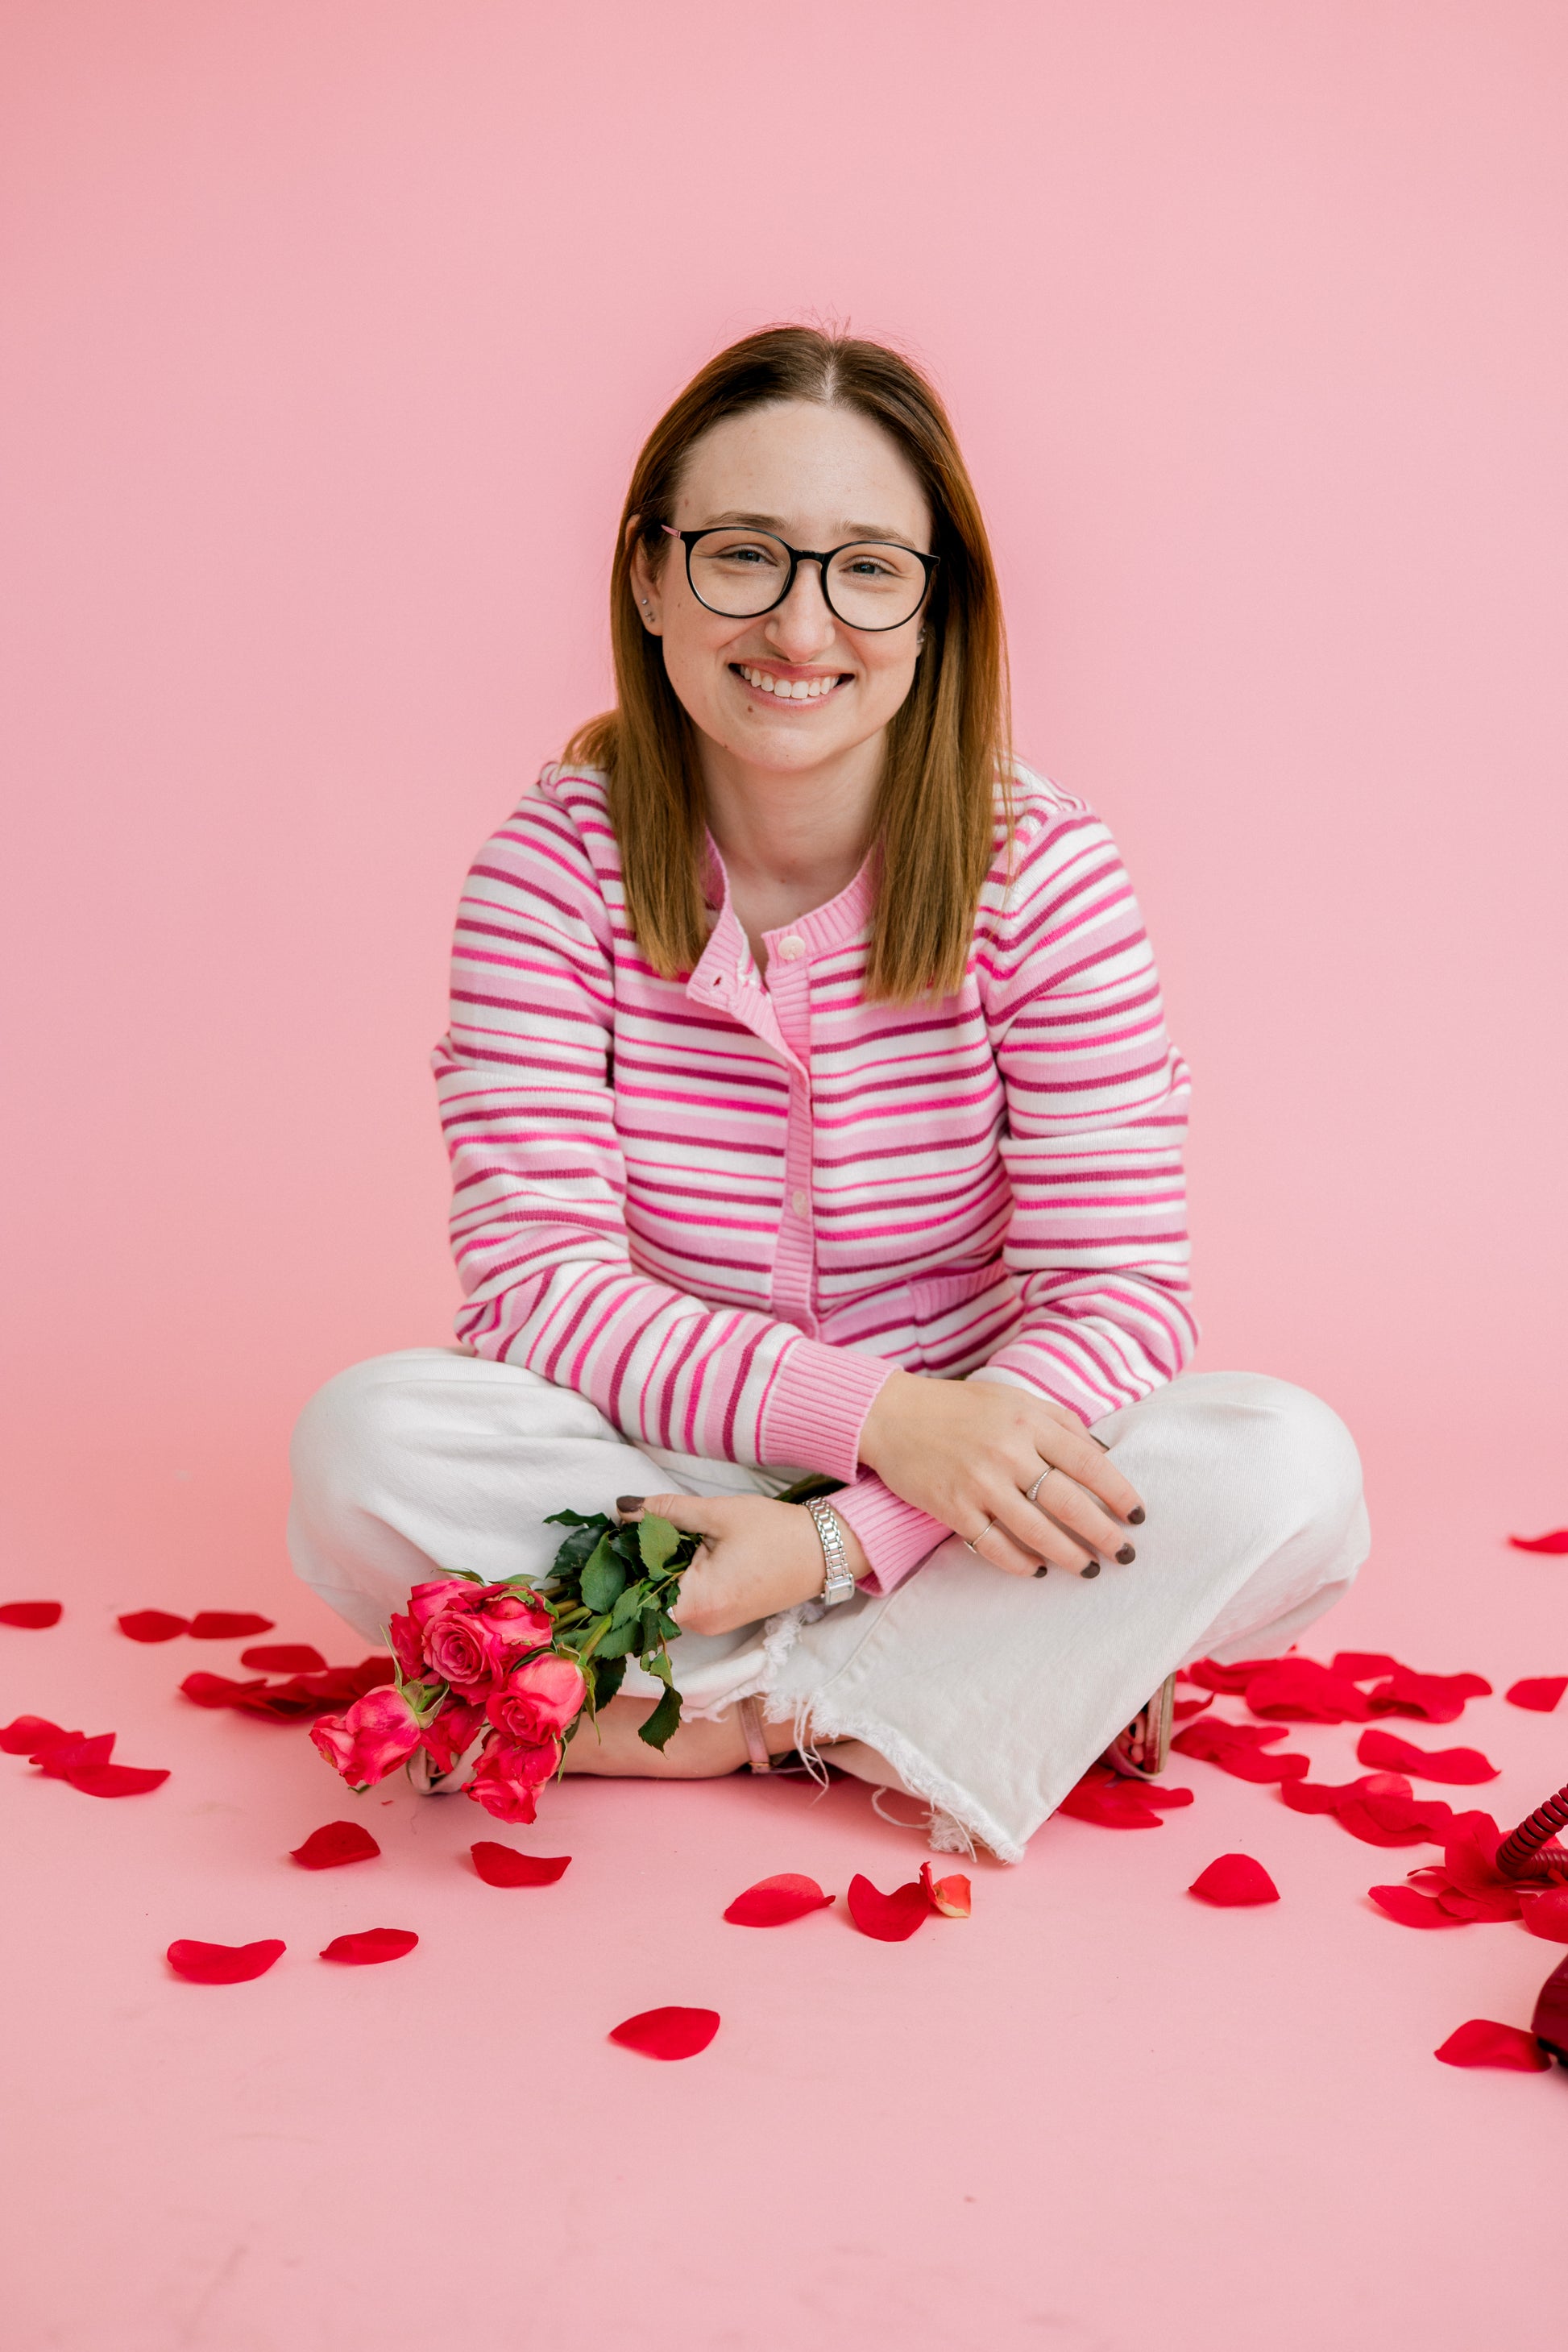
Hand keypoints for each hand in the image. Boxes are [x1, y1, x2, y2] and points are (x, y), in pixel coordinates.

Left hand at [617, 1491, 870, 1637]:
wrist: (826, 1552)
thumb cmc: (776, 1532)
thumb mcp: (718, 1513)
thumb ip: (666, 1512)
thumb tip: (621, 1509)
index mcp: (698, 1603)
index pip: (635, 1592)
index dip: (621, 1564)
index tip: (615, 1534)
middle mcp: (700, 1625)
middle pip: (646, 1597)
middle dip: (637, 1563)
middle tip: (635, 1525)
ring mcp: (710, 1625)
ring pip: (664, 1597)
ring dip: (657, 1567)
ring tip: (659, 1532)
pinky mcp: (720, 1618)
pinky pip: (683, 1598)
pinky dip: (675, 1575)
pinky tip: (680, 1548)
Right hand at [856, 1371, 1142, 1578]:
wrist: (893, 1414)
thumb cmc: (961, 1407)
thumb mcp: (1015, 1399)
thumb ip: (1059, 1422)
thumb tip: (1103, 1456)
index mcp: (1029, 1421)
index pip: (1088, 1462)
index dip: (1118, 1493)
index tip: (1137, 1516)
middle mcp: (1008, 1451)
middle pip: (1069, 1502)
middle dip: (1103, 1533)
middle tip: (1125, 1554)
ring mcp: (979, 1482)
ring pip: (1036, 1530)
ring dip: (1069, 1555)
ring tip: (1089, 1568)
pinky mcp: (953, 1507)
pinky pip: (994, 1546)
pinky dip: (1020, 1562)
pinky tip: (1038, 1569)